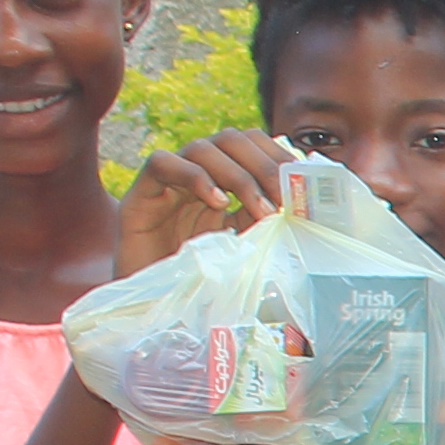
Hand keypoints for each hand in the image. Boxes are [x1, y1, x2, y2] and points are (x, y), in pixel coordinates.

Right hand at [119, 131, 294, 271]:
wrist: (156, 305)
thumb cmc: (203, 276)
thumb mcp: (246, 243)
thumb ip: (266, 218)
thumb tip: (304, 205)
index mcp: (222, 178)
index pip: (252, 143)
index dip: (277, 155)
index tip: (303, 182)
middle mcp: (195, 171)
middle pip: (231, 140)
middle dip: (265, 165)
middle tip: (287, 198)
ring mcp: (167, 180)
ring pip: (202, 148)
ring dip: (239, 176)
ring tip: (260, 210)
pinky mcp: (140, 193)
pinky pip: (163, 164)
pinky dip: (196, 177)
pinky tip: (218, 203)